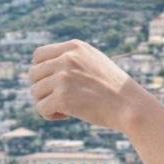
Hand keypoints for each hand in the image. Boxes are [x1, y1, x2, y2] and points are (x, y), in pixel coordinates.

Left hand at [28, 39, 143, 131]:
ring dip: (47, 103)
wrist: (130, 106)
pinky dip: (50, 115)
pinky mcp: (62, 97)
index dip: (41, 72)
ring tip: (65, 109)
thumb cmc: (114, 89)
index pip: (38, 55)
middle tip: (59, 99)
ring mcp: (63, 77)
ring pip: (35, 92)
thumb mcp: (94, 63)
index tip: (53, 85)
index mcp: (74, 47)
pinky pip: (41, 108)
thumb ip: (72, 60)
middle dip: (42, 89)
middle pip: (33, 74)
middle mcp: (66, 59)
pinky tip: (66, 116)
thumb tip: (46, 69)